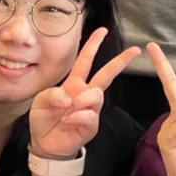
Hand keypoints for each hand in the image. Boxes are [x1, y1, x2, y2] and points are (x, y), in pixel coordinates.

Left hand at [30, 29, 140, 156]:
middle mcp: (86, 93)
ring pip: (97, 94)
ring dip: (83, 99)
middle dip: (121, 61)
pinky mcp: (91, 124)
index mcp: (74, 83)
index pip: (85, 60)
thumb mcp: (40, 102)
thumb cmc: (44, 120)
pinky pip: (89, 115)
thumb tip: (70, 98)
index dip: (93, 45)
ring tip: (69, 109)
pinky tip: (68, 122)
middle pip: (107, 74)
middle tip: (135, 50)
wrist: (45, 145)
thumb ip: (52, 94)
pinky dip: (76, 117)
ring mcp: (91, 109)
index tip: (102, 30)